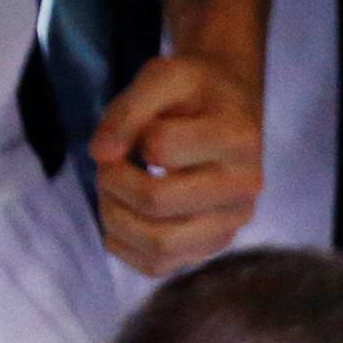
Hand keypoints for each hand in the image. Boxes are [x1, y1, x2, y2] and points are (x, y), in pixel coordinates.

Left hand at [89, 54, 262, 275]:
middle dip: (114, 182)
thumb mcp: (163, 75)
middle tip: (105, 165)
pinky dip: (125, 246)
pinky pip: (160, 267)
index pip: (160, 147)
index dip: (126, 136)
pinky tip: (119, 215)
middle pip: (158, 202)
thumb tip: (99, 154)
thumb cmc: (194, 90)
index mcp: (236, 139)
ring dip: (115, 218)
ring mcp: (231, 224)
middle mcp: (243, 189)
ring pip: (160, 246)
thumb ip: (129, 109)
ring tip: (110, 191)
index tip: (123, 128)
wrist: (228, 108)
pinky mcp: (212, 247)